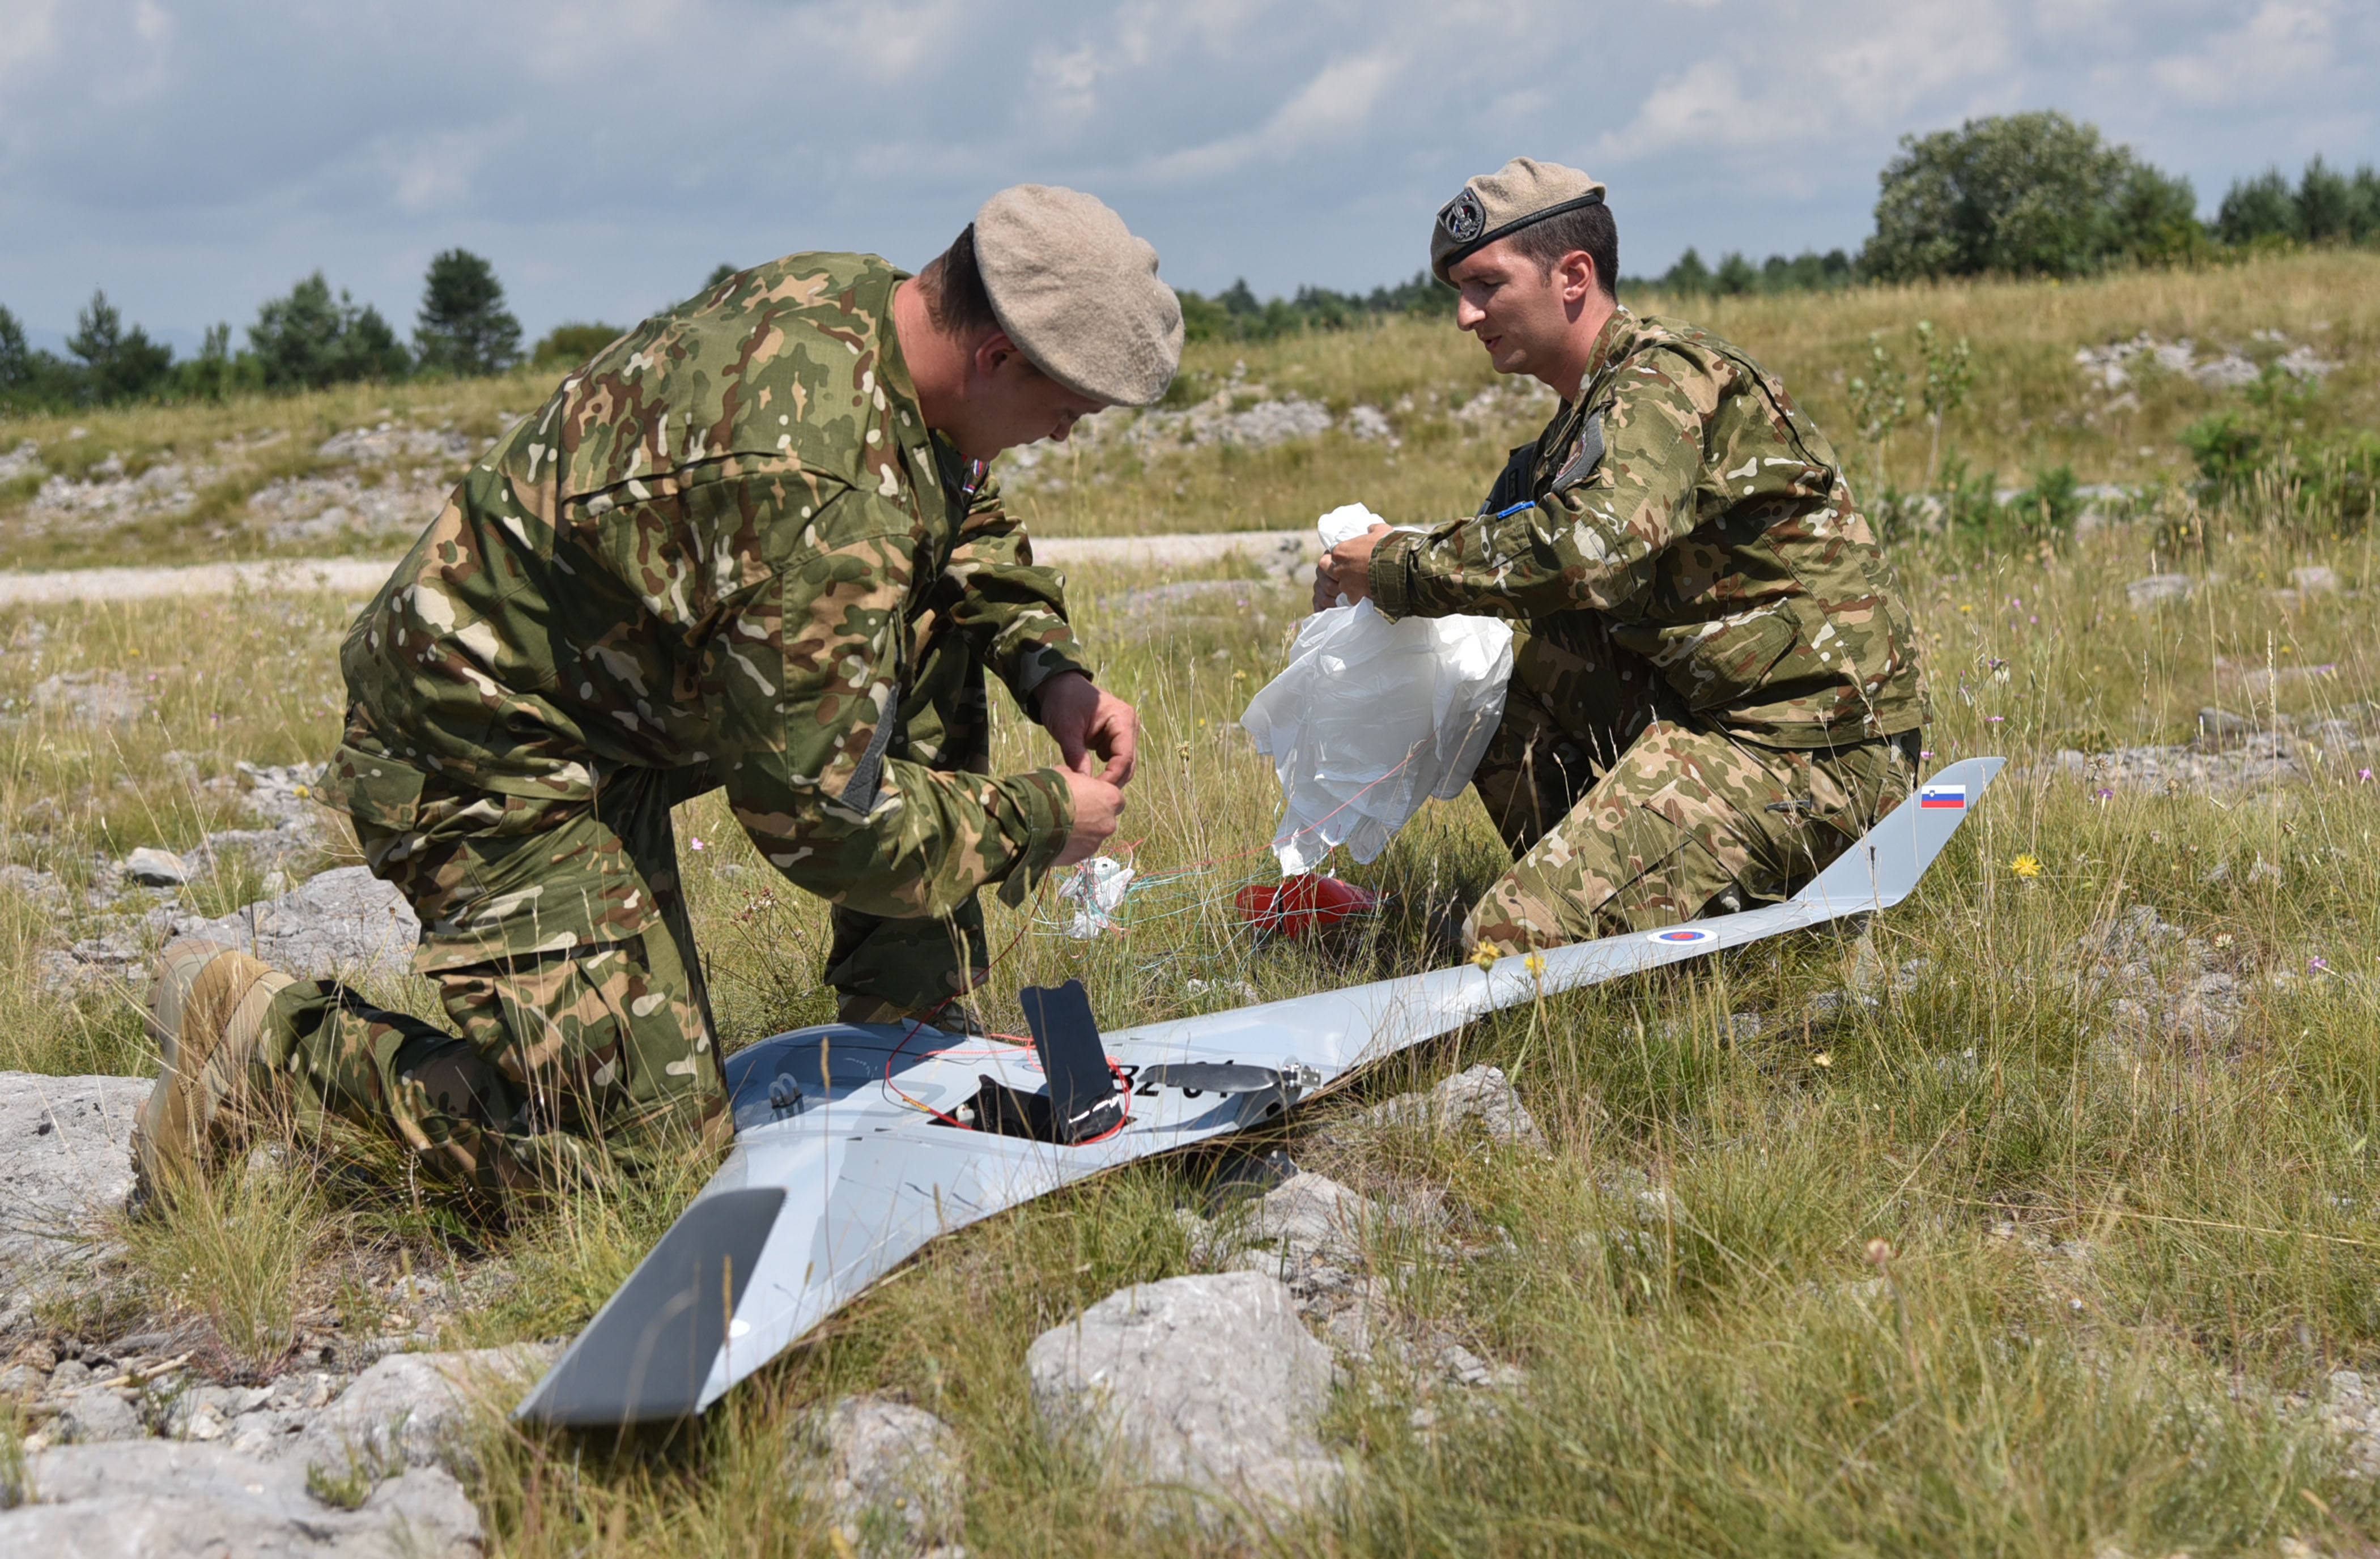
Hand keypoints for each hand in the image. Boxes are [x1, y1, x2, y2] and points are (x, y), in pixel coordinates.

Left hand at [1036, 671, 1137, 785]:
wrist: (1058, 686)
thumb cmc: (1063, 701)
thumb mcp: (1066, 728)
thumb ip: (1075, 754)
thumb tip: (1084, 782)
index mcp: (1123, 719)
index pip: (1124, 757)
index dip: (1111, 778)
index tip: (1093, 792)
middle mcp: (1129, 727)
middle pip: (1128, 765)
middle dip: (1111, 782)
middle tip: (1090, 797)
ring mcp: (1123, 734)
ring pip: (1122, 766)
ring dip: (1107, 779)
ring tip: (1087, 790)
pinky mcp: (1113, 741)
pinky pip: (1113, 763)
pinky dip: (1102, 773)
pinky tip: (1086, 779)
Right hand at [1054, 767, 1125, 865]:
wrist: (1030, 818)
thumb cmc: (1048, 791)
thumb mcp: (1063, 772)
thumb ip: (1076, 777)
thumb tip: (1074, 778)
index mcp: (1110, 798)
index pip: (1115, 798)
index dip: (1099, 796)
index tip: (1085, 795)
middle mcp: (1109, 822)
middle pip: (1104, 819)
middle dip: (1091, 815)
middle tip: (1070, 810)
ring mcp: (1095, 842)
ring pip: (1091, 836)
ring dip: (1080, 831)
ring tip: (1057, 824)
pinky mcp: (1080, 857)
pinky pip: (1078, 848)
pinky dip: (1069, 844)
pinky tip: (1053, 836)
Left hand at [1312, 522, 1389, 611]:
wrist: (1399, 566)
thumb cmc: (1389, 546)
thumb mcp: (1381, 531)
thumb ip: (1372, 529)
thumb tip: (1370, 529)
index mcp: (1341, 550)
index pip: (1331, 554)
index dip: (1338, 558)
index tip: (1347, 559)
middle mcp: (1339, 567)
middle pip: (1325, 571)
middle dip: (1332, 572)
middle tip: (1345, 573)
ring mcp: (1345, 583)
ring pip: (1336, 587)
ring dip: (1344, 587)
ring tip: (1355, 586)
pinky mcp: (1353, 596)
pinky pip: (1349, 599)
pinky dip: (1355, 598)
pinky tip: (1363, 596)